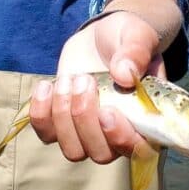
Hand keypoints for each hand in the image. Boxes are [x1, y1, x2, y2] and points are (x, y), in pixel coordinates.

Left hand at [30, 11, 166, 163]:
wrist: (101, 35)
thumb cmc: (127, 38)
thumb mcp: (137, 36)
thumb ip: (135, 53)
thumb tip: (124, 75)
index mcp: (146, 119)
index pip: (140, 148)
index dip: (121, 138)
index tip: (106, 111)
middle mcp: (119, 134)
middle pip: (101, 154)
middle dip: (85, 119)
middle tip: (84, 79)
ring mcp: (89, 133)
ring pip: (73, 150)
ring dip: (63, 115)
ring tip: (67, 79)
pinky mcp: (63, 125)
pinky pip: (47, 135)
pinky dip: (41, 113)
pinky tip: (47, 85)